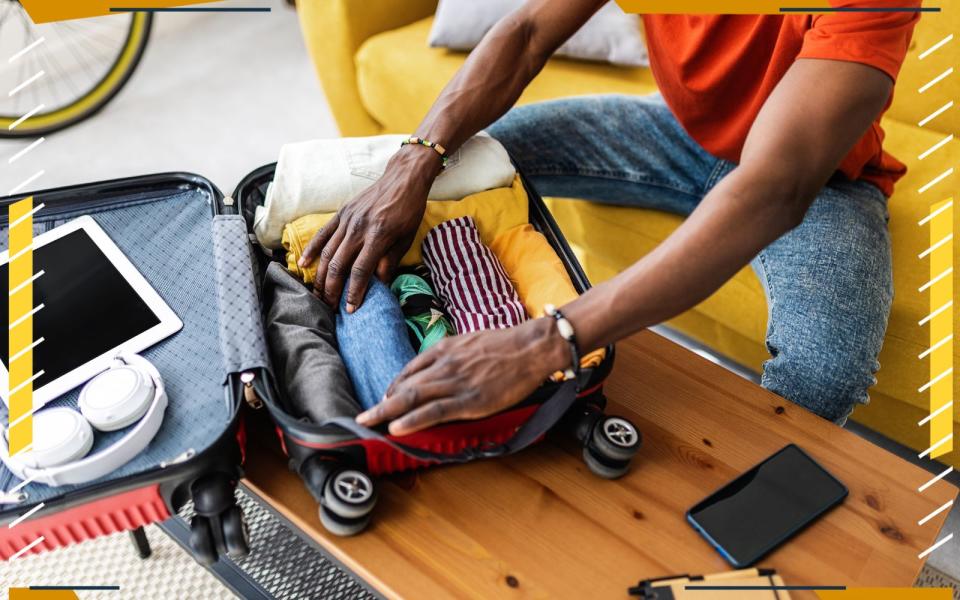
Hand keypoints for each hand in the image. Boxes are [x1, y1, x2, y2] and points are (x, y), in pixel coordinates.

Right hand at [298, 148, 440, 311]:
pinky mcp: (341, 213)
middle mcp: (359, 228)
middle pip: (339, 265)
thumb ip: (390, 262)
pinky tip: (303, 265)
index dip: (354, 292)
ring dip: (321, 276)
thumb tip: (379, 286)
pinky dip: (312, 250)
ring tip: (319, 294)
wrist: (403, 179)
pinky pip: (322, 234)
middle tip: (330, 308)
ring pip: (328, 252)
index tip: (350, 309)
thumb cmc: (409, 210)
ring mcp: (347, 220)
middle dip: (333, 290)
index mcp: (378, 236)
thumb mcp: (406, 239)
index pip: (361, 270)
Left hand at [356, 318, 569, 435]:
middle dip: (381, 403)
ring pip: (413, 398)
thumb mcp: (470, 342)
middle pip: (405, 386)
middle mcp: (444, 365)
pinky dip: (413, 419)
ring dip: (387, 413)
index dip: (393, 388)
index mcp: (444, 349)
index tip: (384, 400)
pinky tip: (397, 427)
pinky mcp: (470, 399)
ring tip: (369, 424)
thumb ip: (451, 355)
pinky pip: (435, 410)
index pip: (409, 371)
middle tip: (362, 417)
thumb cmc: (506, 345)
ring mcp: (455, 383)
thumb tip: (438, 369)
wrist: (531, 348)